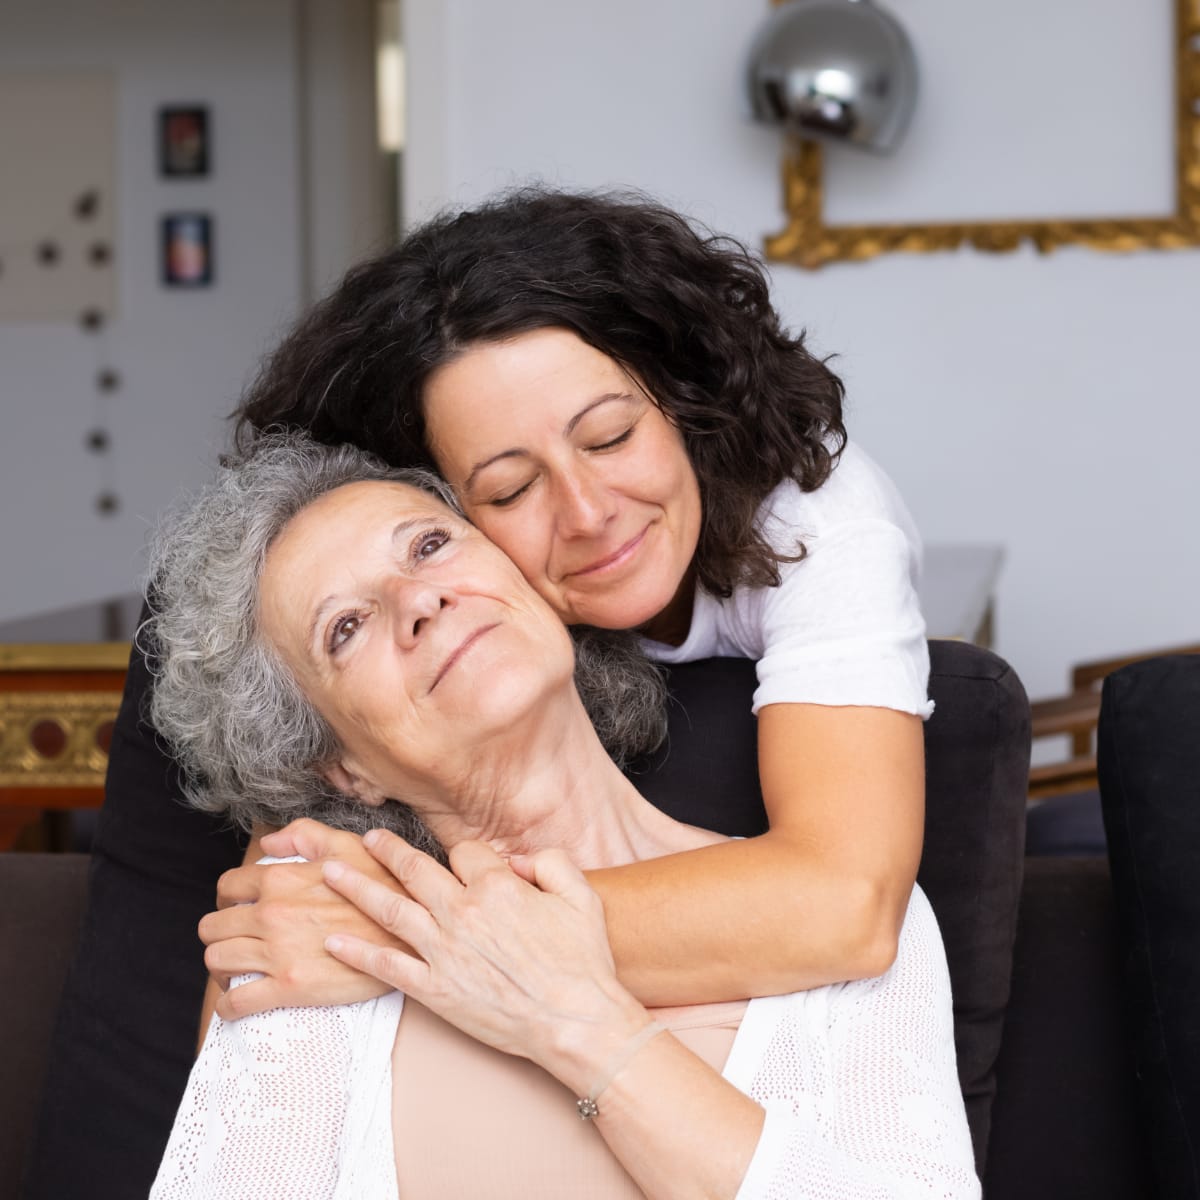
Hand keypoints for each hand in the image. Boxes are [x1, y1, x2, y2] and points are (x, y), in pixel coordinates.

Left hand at [198, 818, 408, 1018]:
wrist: (410, 935)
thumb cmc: (382, 887)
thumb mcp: (348, 846)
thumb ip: (304, 835)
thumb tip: (268, 842)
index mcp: (281, 879)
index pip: (227, 886)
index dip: (228, 897)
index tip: (237, 907)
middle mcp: (271, 914)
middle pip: (213, 927)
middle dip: (219, 933)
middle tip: (235, 939)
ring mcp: (276, 952)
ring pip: (218, 961)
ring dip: (222, 966)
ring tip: (236, 969)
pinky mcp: (286, 988)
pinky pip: (236, 1002)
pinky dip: (228, 1005)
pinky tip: (237, 1001)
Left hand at [323, 832, 647, 1086]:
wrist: (574, 1021)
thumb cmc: (582, 962)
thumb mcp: (582, 896)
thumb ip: (551, 863)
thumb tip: (519, 861)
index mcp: (497, 886)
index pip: (466, 852)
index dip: (466, 855)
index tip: (466, 862)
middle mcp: (462, 912)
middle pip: (415, 870)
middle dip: (388, 851)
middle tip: (368, 839)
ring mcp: (443, 951)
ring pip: (390, 909)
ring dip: (358, 887)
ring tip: (333, 872)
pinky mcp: (434, 989)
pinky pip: (387, 966)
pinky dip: (358, 952)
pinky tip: (334, 941)